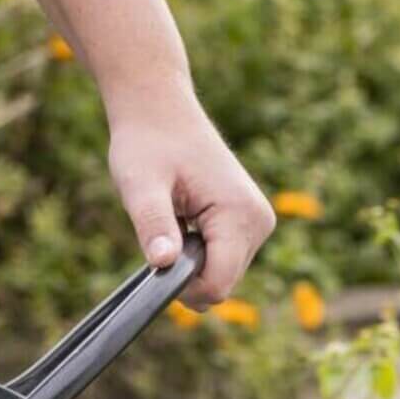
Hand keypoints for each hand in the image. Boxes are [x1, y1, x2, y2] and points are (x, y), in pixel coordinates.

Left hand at [107, 92, 274, 308]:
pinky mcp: (251, 223)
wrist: (160, 111)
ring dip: (191, 262)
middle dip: (186, 273)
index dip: (181, 287)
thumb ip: (153, 225)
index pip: (218, 286)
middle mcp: (259, 222)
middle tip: (163, 231)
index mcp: (240, 214)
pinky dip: (198, 252)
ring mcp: (259, 223)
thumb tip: (163, 263)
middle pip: (221, 286)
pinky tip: (186, 219)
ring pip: (222, 276)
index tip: (158, 257)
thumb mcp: (140, 186)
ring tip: (175, 219)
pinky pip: (223, 261)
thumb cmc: (147, 144)